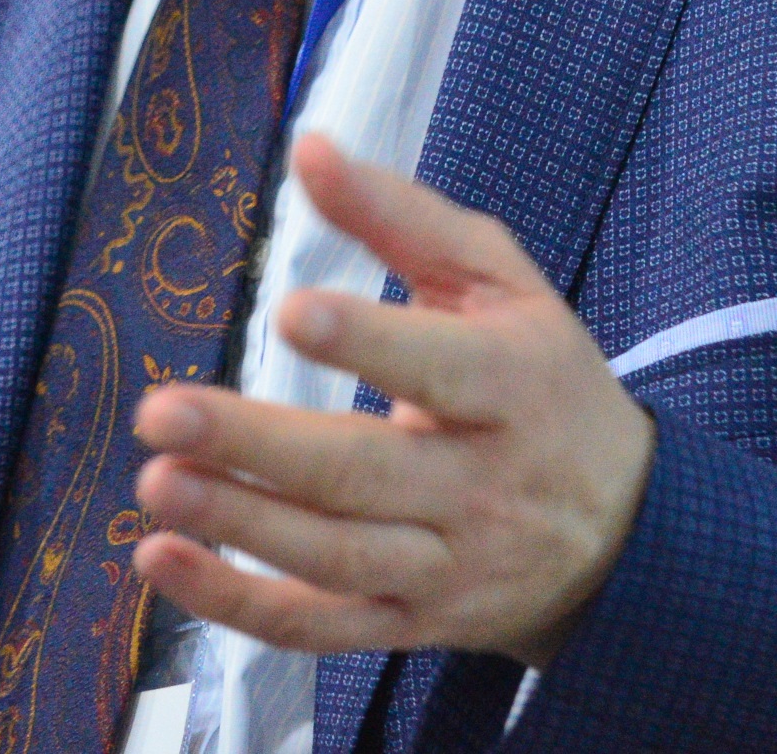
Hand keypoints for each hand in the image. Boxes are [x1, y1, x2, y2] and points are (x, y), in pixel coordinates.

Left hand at [127, 132, 654, 666]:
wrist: (621, 532)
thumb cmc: (543, 378)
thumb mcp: (499, 281)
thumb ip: (403, 215)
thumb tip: (309, 149)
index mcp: (513, 385)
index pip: (442, 367)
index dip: (369, 343)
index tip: (292, 310)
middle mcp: (481, 485)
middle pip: (364, 473)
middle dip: (258, 446)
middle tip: (160, 412)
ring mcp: (444, 564)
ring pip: (334, 556)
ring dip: (238, 524)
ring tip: (155, 481)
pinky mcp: (409, 622)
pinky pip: (319, 627)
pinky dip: (238, 606)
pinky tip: (164, 559)